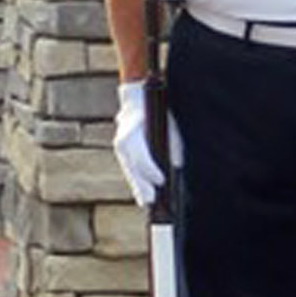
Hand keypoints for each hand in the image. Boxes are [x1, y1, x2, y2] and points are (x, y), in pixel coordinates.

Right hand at [111, 80, 181, 209]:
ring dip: (137, 185)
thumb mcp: (169, 123)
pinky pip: (128, 166)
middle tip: (152, 200)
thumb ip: (171, 143)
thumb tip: (175, 164)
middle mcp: (124, 137)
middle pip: (131, 165)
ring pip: (128, 167)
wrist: (138, 94)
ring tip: (146, 202)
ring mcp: (121, 143)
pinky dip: (135, 179)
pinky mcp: (122, 147)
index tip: (161, 181)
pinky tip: (141, 194)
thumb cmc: (158, 109)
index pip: (140, 153)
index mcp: (134, 128)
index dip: (150, 169)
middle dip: (141, 184)